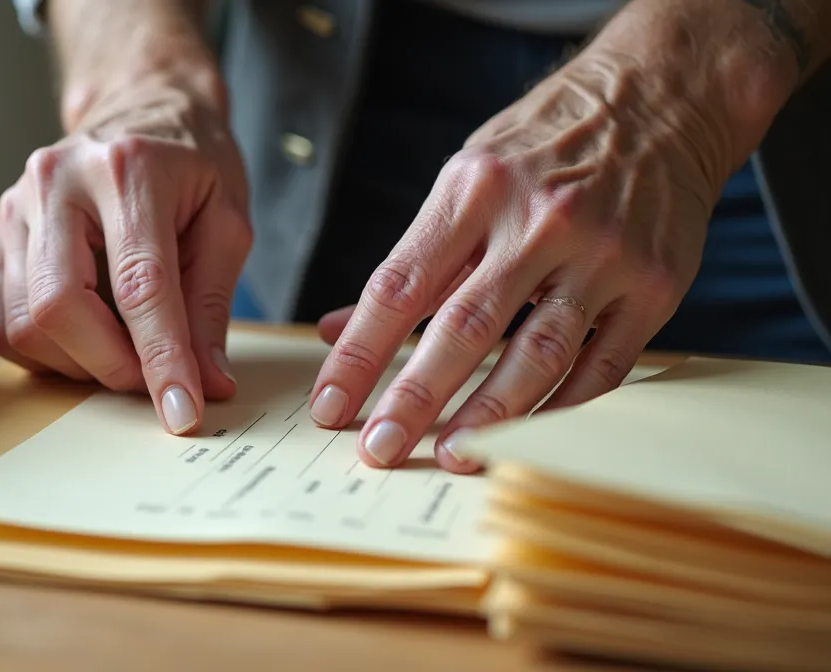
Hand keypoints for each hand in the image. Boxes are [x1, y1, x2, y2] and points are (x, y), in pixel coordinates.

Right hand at [0, 77, 250, 434]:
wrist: (139, 111)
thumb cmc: (190, 165)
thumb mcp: (226, 223)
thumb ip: (210, 306)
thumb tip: (206, 384)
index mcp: (125, 168)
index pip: (139, 286)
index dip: (161, 359)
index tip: (183, 413)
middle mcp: (55, 182)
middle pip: (58, 308)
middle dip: (109, 366)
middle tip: (151, 379)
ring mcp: (13, 208)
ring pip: (26, 325)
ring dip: (80, 362)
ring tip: (123, 346)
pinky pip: (3, 325)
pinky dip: (47, 352)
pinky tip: (86, 334)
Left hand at [309, 47, 732, 472]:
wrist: (657, 100)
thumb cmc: (544, 148)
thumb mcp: (465, 180)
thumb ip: (411, 262)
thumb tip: (340, 331)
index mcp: (474, 191)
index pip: (400, 286)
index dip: (360, 353)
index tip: (331, 406)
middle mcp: (537, 221)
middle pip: (464, 327)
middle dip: (415, 397)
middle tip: (378, 448)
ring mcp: (601, 254)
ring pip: (537, 353)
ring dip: (490, 414)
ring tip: (451, 455)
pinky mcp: (653, 285)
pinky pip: (603, 365)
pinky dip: (561, 408)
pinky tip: (525, 439)